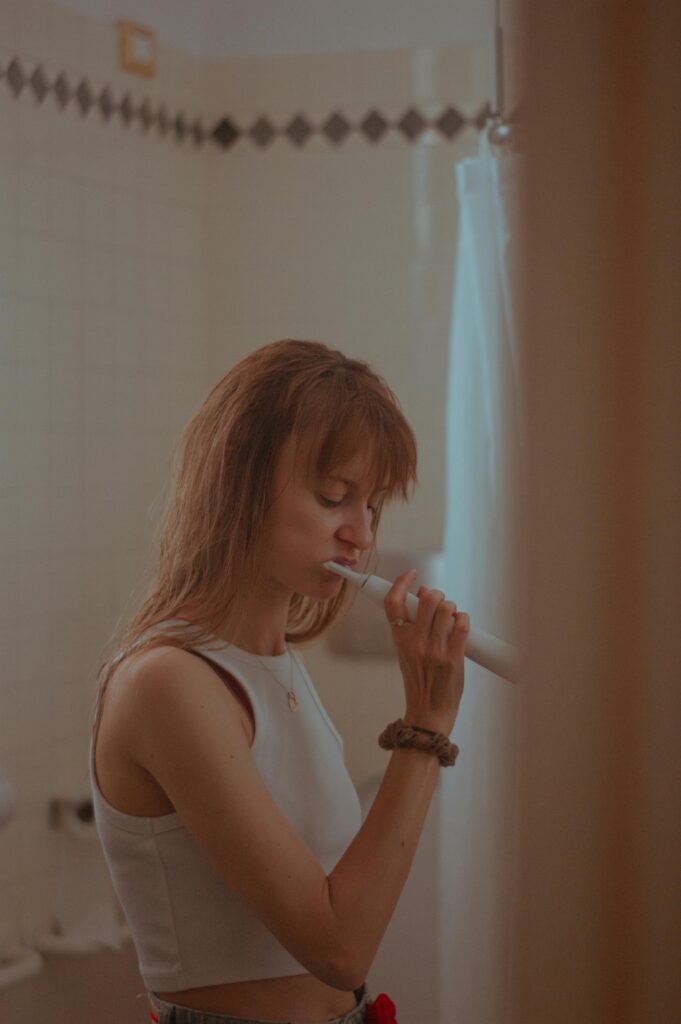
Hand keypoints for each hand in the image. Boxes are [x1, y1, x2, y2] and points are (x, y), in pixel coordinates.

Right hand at [384, 569, 468, 733]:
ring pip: (447, 609)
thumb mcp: (407, 653)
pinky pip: (462, 624)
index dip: (401, 583)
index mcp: (399, 640)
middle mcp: (415, 643)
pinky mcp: (454, 658)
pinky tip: (462, 625)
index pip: (393, 603)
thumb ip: (413, 626)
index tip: (411, 574)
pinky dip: (464, 620)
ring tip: (452, 619)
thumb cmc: (420, 682)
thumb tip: (425, 593)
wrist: (429, 714)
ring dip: (452, 608)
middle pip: (427, 600)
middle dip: (437, 596)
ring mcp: (434, 650)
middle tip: (439, 604)